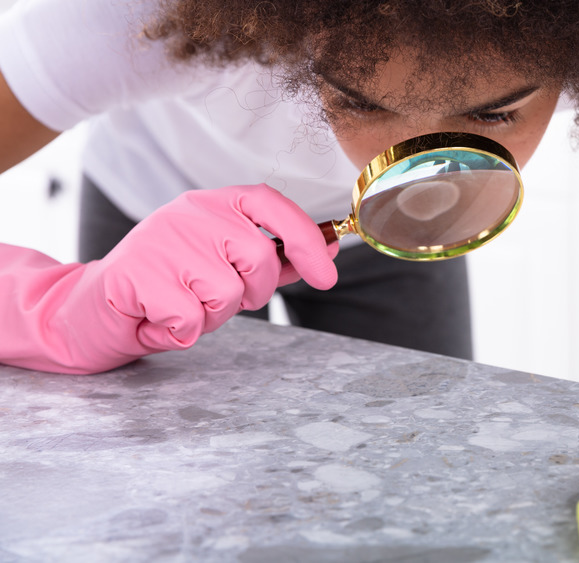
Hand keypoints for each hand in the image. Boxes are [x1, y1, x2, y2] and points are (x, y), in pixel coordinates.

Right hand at [1, 184, 337, 373]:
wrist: (92, 312)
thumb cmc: (167, 288)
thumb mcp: (223, 268)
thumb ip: (275, 259)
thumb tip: (327, 249)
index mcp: (213, 204)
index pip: (271, 204)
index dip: (305, 237)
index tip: (326, 275)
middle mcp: (189, 213)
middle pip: (257, 257)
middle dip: (250, 293)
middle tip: (212, 297)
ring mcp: (161, 240)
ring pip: (226, 292)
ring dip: (210, 315)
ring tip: (180, 305)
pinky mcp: (138, 274)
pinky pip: (191, 318)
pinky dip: (180, 331)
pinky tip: (158, 319)